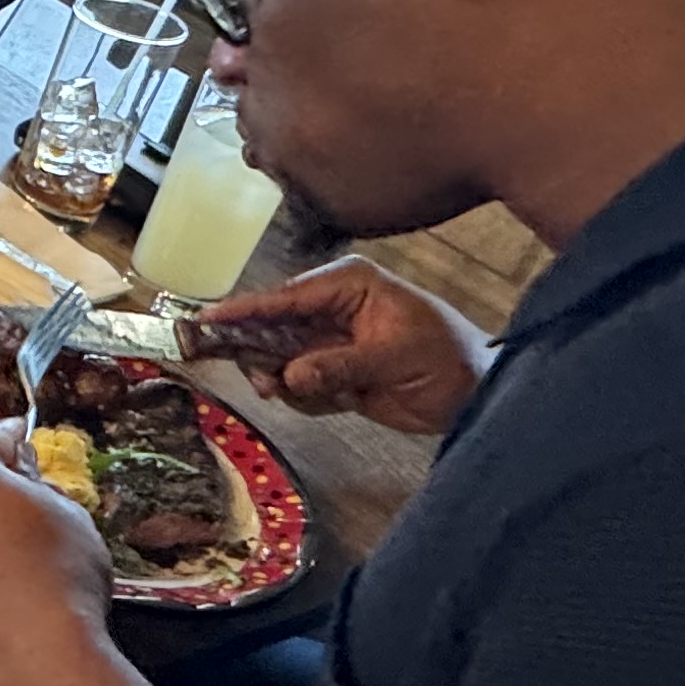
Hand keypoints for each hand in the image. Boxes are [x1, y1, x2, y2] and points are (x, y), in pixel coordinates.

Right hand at [209, 256, 488, 435]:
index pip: (285, 297)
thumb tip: (290, 375)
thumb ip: (339, 365)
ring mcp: (331, 341)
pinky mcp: (334, 372)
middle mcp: (332, 308)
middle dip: (262, 354)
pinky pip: (298, 385)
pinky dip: (307, 398)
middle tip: (262, 379)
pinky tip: (337, 400)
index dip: (244, 311)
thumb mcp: (395, 358)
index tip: (207, 322)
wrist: (478, 395)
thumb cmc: (449, 360)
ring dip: (284, 380)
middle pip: (271, 327)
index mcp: (348, 285)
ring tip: (299, 393)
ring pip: (279, 359)